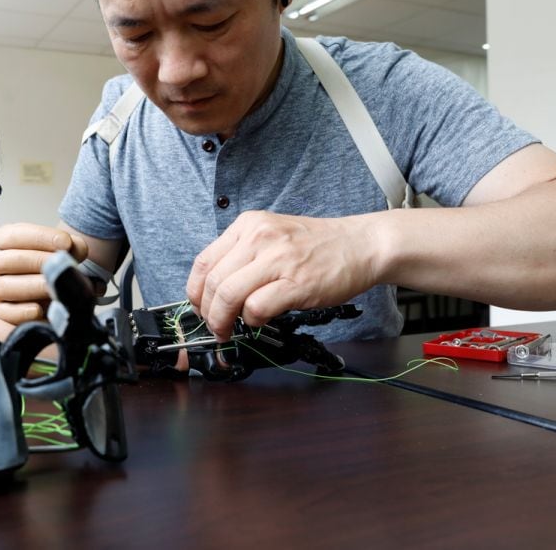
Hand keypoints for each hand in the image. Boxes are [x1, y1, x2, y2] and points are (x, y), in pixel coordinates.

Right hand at [0, 223, 87, 324]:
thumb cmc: (47, 262)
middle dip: (41, 262)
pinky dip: (23, 312)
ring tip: (55, 286)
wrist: (45, 286)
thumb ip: (70, 244)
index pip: (17, 235)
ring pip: (6, 287)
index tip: (66, 243)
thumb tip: (74, 248)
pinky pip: (6, 312)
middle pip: (12, 260)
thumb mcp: (57, 247)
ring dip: (34, 286)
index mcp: (2, 239)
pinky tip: (39, 309)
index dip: (42, 238)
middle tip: (62, 265)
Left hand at [185, 211, 377, 339]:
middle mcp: (259, 237)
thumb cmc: (318, 245)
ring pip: (228, 295)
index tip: (200, 308)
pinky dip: (251, 321)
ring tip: (229, 330)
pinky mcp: (296, 283)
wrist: (361, 245)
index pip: (203, 262)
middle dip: (207, 313)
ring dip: (222, 321)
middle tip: (214, 327)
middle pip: (212, 282)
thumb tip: (214, 290)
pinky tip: (260, 320)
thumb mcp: (272, 235)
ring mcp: (278, 259)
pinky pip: (256, 308)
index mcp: (248, 225)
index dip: (195, 292)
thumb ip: (243, 255)